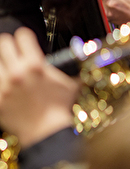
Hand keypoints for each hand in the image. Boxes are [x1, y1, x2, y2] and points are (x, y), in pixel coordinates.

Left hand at [0, 28, 77, 145]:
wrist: (47, 132)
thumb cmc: (60, 110)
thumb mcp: (71, 84)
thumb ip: (73, 69)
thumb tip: (83, 58)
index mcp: (36, 65)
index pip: (22, 36)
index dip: (25, 37)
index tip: (25, 41)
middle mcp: (17, 72)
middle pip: (4, 43)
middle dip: (10, 46)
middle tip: (14, 53)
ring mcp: (4, 86)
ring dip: (3, 66)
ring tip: (10, 72)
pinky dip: (1, 81)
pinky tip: (7, 86)